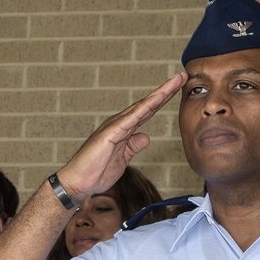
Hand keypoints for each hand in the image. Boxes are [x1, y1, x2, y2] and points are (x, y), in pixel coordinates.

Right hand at [59, 72, 186, 201]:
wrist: (78, 183)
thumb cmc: (96, 172)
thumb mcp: (123, 159)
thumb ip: (133, 146)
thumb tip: (146, 137)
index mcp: (124, 130)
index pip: (147, 111)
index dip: (163, 100)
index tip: (178, 89)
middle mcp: (120, 123)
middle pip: (147, 104)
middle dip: (166, 90)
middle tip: (182, 76)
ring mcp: (115, 126)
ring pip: (142, 106)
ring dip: (160, 93)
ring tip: (176, 81)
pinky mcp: (110, 133)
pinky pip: (132, 118)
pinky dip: (145, 107)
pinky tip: (157, 98)